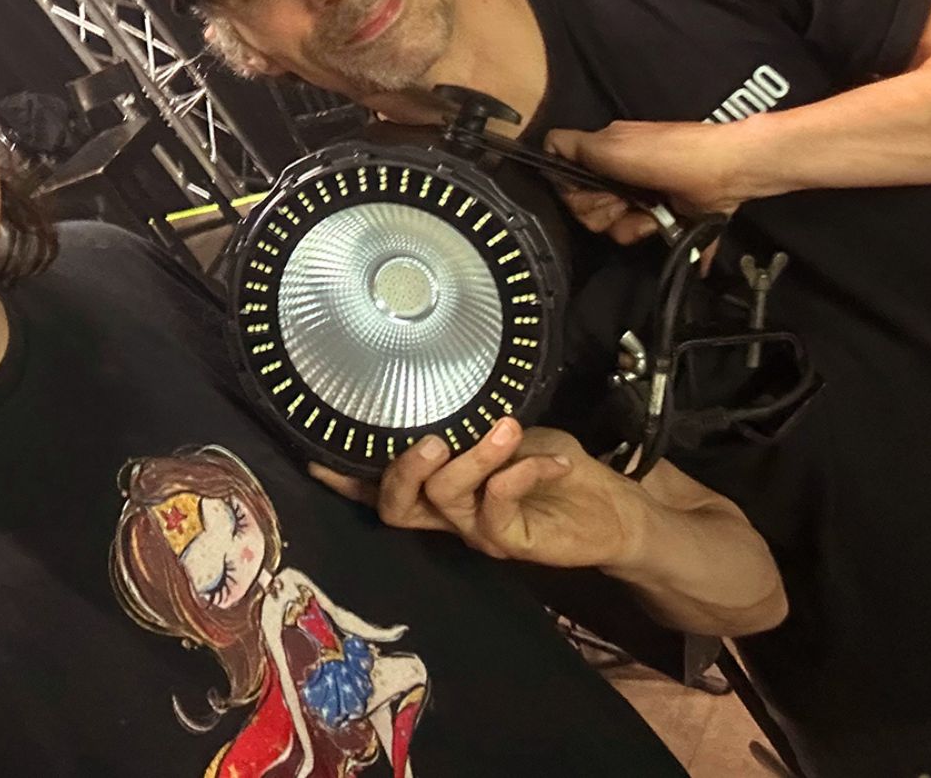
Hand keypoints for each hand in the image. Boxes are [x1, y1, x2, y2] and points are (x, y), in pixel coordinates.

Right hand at [308, 418, 651, 570]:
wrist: (615, 506)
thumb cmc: (556, 464)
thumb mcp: (508, 430)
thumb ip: (475, 421)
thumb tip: (443, 388)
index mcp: (439, 488)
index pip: (380, 487)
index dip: (346, 478)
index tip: (315, 455)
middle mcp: (449, 515)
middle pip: (396, 507)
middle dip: (402, 469)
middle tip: (432, 440)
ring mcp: (478, 530)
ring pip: (446, 500)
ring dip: (474, 459)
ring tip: (504, 429)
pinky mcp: (513, 542)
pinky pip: (498, 510)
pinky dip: (518, 475)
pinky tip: (550, 459)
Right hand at [545, 120, 754, 240]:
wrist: (726, 172)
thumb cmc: (666, 155)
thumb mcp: (610, 145)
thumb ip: (571, 146)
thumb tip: (543, 152)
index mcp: (604, 154)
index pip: (567, 181)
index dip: (572, 191)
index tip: (591, 191)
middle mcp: (619, 174)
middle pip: (588, 209)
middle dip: (606, 212)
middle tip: (627, 201)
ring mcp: (642, 196)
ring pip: (615, 227)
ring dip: (633, 226)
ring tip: (654, 215)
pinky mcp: (664, 215)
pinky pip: (646, 235)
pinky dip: (656, 235)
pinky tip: (667, 228)